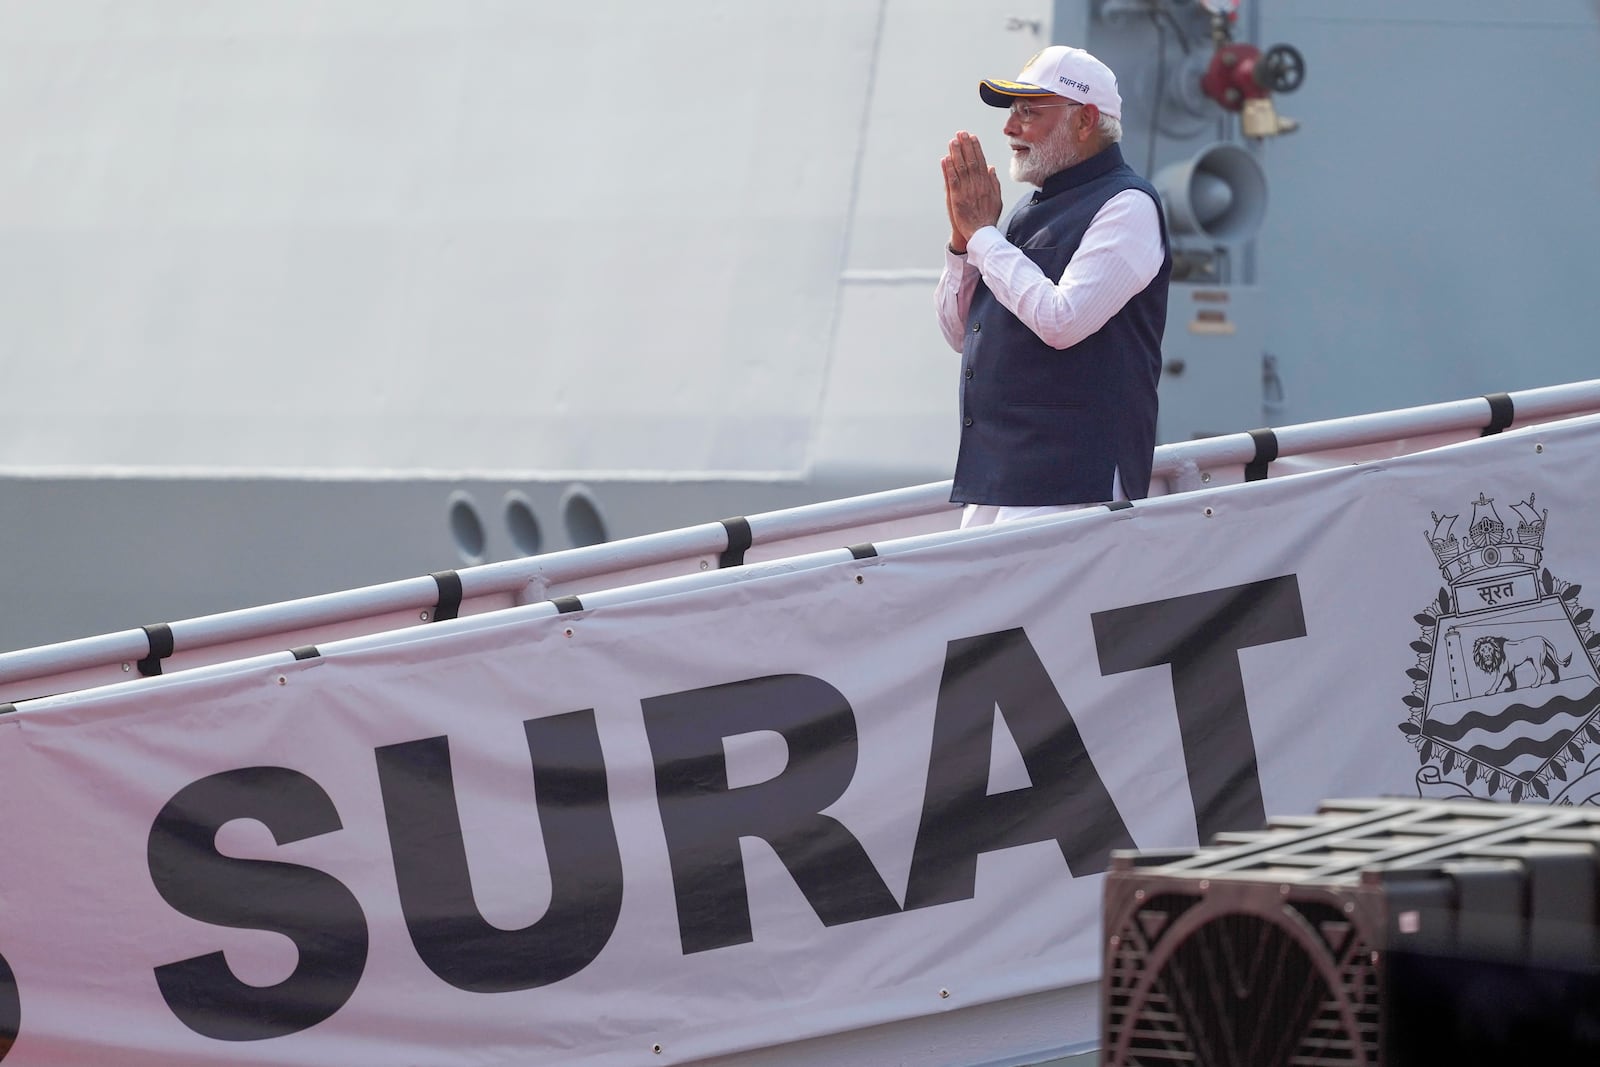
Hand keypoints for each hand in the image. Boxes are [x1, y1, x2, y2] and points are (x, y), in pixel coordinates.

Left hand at [941, 131, 1001, 252]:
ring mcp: (967, 191)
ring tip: (952, 141)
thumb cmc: (988, 218)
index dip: (976, 148)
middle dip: (965, 146)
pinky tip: (945, 159)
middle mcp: (977, 185)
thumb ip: (994, 182)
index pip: (981, 161)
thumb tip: (991, 168)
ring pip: (961, 168)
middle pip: (971, 161)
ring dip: (956, 154)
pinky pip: (952, 181)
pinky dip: (949, 169)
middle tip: (961, 133)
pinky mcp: (957, 198)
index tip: (972, 137)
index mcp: (986, 184)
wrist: (982, 233)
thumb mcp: (996, 199)